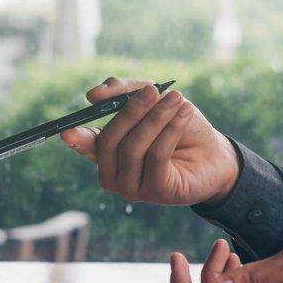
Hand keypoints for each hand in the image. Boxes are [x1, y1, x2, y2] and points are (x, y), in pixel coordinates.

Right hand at [59, 77, 239, 205]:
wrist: (215, 154)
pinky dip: (170, 131)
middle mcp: (115, 175)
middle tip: (152, 90)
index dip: (77, 139)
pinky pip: (156, 157)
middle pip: (110, 142)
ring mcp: (133, 188)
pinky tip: (184, 114)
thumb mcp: (154, 102)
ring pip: (133, 149)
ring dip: (157, 118)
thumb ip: (125, 93)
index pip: (87, 146)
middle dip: (131, 112)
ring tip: (178, 99)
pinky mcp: (156, 192)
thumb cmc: (180, 128)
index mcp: (108, 154)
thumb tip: (92, 94)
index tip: (67, 132)